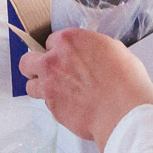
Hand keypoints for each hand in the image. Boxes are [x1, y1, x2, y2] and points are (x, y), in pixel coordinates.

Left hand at [19, 28, 152, 148]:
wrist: (124, 112)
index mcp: (69, 41)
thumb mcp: (114, 50)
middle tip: (48, 73)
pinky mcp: (52, 108)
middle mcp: (53, 61)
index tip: (65, 57)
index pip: (50, 41)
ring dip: (40, 88)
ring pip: (30, 86)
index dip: (58, 50)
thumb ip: (93, 48)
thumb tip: (91, 54)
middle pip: (27, 61)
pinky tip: (72, 106)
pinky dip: (55, 105)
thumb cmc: (126, 80)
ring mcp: (49, 86)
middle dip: (35, 67)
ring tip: (57, 93)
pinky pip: (46, 104)